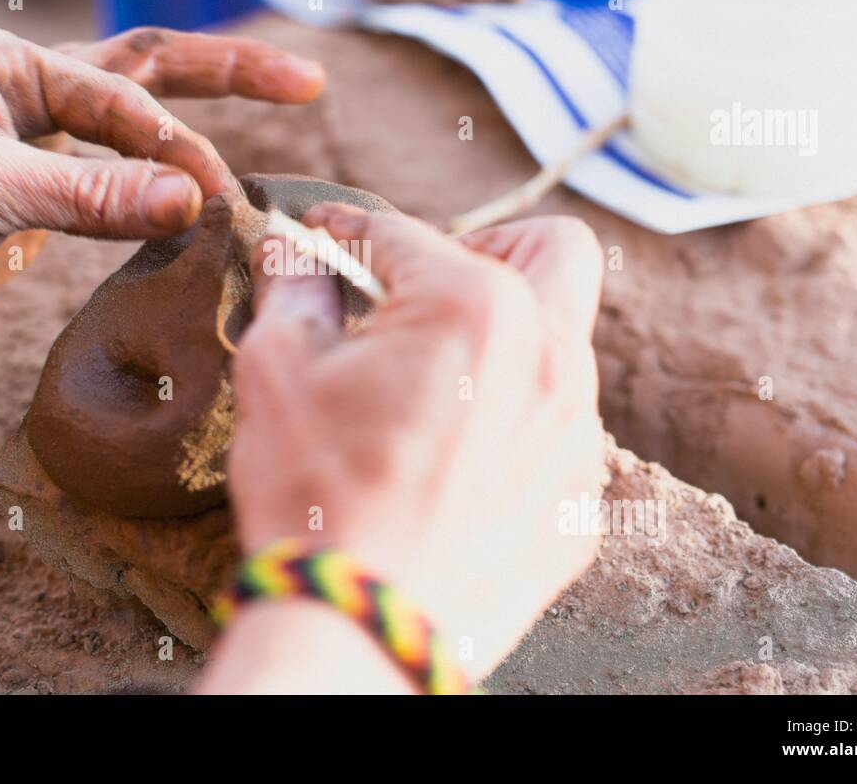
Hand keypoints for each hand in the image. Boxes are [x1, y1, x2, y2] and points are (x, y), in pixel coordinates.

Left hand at [0, 27, 322, 359]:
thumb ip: (92, 194)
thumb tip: (197, 198)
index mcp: (12, 65)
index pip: (124, 92)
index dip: (174, 142)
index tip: (214, 197)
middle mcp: (34, 93)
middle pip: (153, 72)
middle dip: (231, 72)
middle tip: (309, 81)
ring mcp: (43, 147)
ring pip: (144, 130)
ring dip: (203, 135)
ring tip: (279, 128)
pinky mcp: (45, 202)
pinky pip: (124, 189)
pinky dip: (166, 198)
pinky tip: (204, 209)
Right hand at [225, 208, 607, 680]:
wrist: (362, 628)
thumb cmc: (316, 495)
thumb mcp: (277, 370)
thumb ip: (294, 286)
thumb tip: (294, 251)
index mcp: (475, 307)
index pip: (405, 234)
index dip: (346, 229)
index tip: (320, 238)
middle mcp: (551, 358)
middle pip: (553, 248)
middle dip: (491, 244)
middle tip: (426, 288)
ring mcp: (576, 434)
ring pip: (562, 345)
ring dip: (504, 342)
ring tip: (431, 385)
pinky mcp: (579, 501)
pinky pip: (559, 433)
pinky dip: (512, 425)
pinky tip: (452, 462)